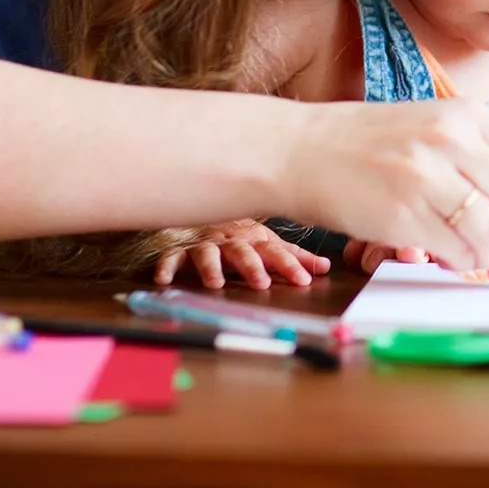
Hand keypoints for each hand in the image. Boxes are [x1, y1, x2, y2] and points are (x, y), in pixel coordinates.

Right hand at [152, 219, 331, 289]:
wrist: (200, 204)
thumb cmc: (236, 229)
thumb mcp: (266, 240)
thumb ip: (292, 255)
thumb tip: (325, 267)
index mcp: (253, 238)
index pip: (275, 252)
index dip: (290, 265)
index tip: (304, 280)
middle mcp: (230, 239)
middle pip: (243, 251)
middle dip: (252, 267)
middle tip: (262, 283)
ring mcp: (203, 242)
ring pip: (206, 253)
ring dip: (210, 267)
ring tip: (216, 283)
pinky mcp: (178, 248)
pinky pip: (170, 256)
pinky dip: (166, 266)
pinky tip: (163, 278)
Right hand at [288, 98, 488, 280]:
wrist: (295, 150)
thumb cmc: (365, 150)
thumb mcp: (431, 132)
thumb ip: (477, 166)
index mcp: (469, 116)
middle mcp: (454, 137)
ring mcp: (428, 171)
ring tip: (473, 264)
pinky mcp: (402, 208)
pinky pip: (459, 250)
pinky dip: (461, 265)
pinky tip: (440, 257)